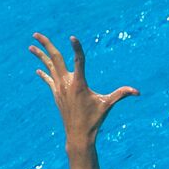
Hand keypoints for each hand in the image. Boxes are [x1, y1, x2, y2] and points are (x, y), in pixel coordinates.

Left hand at [30, 33, 138, 148]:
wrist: (78, 134)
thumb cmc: (94, 119)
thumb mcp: (108, 105)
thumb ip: (121, 94)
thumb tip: (138, 92)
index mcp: (79, 84)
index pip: (79, 61)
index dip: (76, 49)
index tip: (72, 37)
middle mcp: (66, 83)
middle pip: (55, 59)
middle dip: (46, 45)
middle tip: (36, 34)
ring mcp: (59, 89)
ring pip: (48, 68)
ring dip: (40, 56)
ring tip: (30, 47)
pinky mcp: (56, 95)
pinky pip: (48, 80)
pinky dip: (44, 74)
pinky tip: (37, 70)